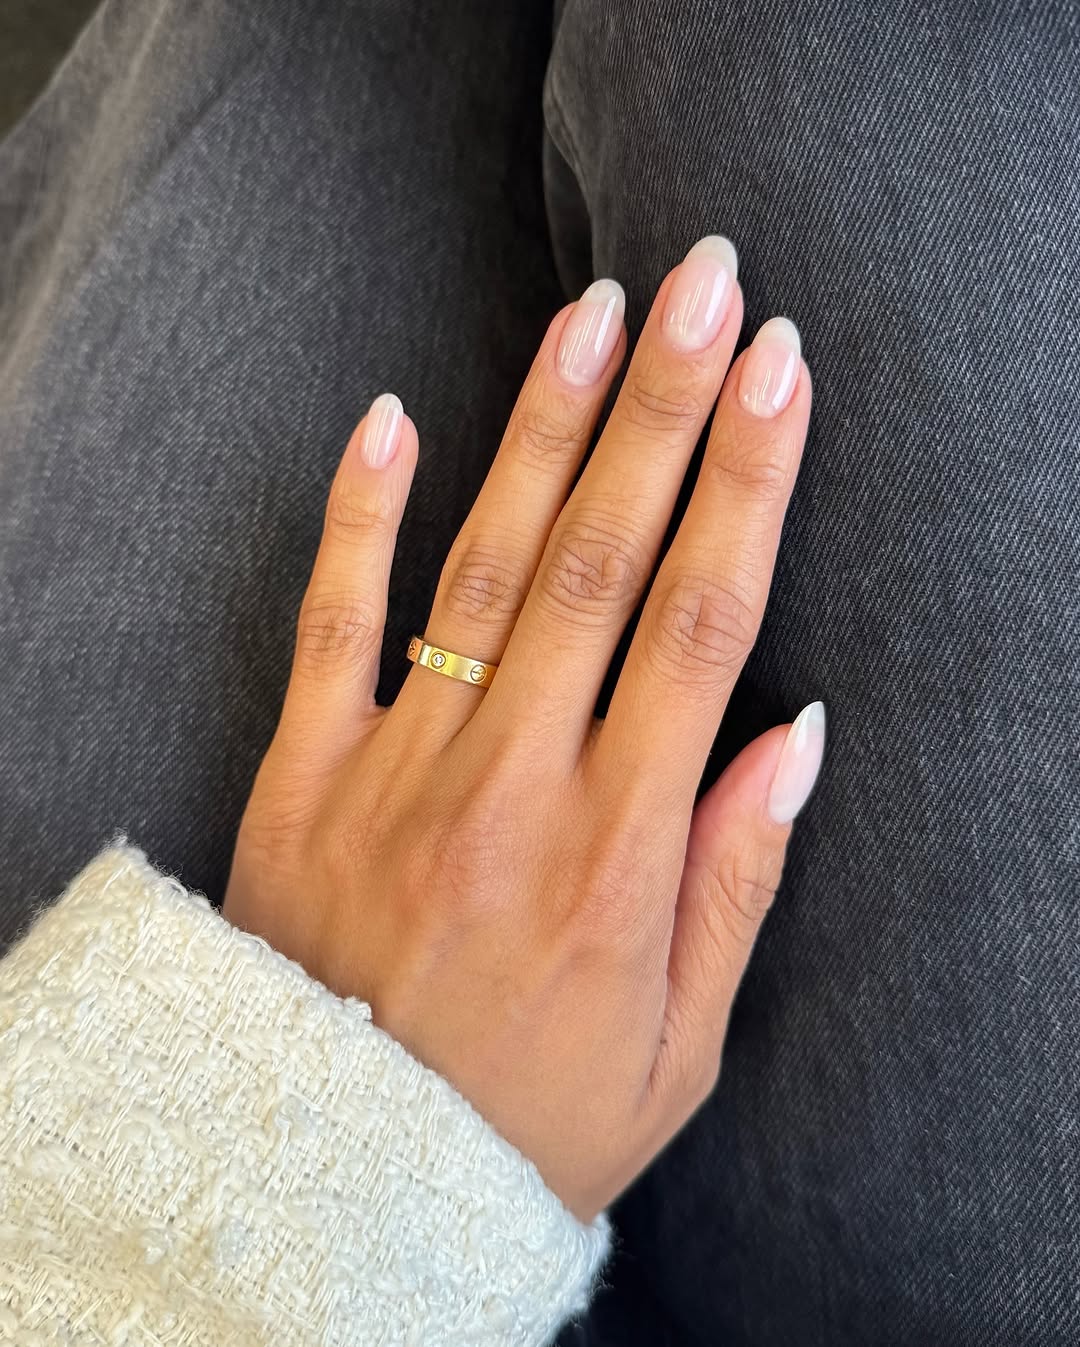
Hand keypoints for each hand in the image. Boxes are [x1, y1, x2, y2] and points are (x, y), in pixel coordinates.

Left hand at [223, 235, 822, 1224]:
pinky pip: (329, 625)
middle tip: (703, 283)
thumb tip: (800, 734)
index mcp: (620, 855)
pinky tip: (391, 414)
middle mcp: (513, 791)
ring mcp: (397, 774)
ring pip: (484, 569)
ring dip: (542, 429)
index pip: (703, 627)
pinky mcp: (300, 780)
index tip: (780, 376)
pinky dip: (357, 515)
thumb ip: (738, 881)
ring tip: (591, 312)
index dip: (750, 486)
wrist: (339, 1185)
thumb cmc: (529, 1118)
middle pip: (605, 561)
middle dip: (663, 408)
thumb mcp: (679, 1046)